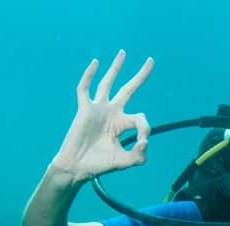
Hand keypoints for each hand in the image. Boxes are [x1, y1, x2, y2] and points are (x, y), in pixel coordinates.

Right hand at [51, 50, 154, 184]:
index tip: (141, 142)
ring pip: (108, 83)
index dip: (145, 129)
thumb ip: (140, 155)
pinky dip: (89, 76)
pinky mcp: (84, 110)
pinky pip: (85, 89)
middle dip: (140, 76)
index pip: (141, 118)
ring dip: (116, 68)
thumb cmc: (100, 165)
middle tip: (151, 61)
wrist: (77, 168)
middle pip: (129, 89)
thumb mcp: (125, 161)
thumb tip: (145, 141)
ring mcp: (98, 109)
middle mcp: (112, 113)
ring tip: (123, 53)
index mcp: (123, 123)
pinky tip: (95, 63)